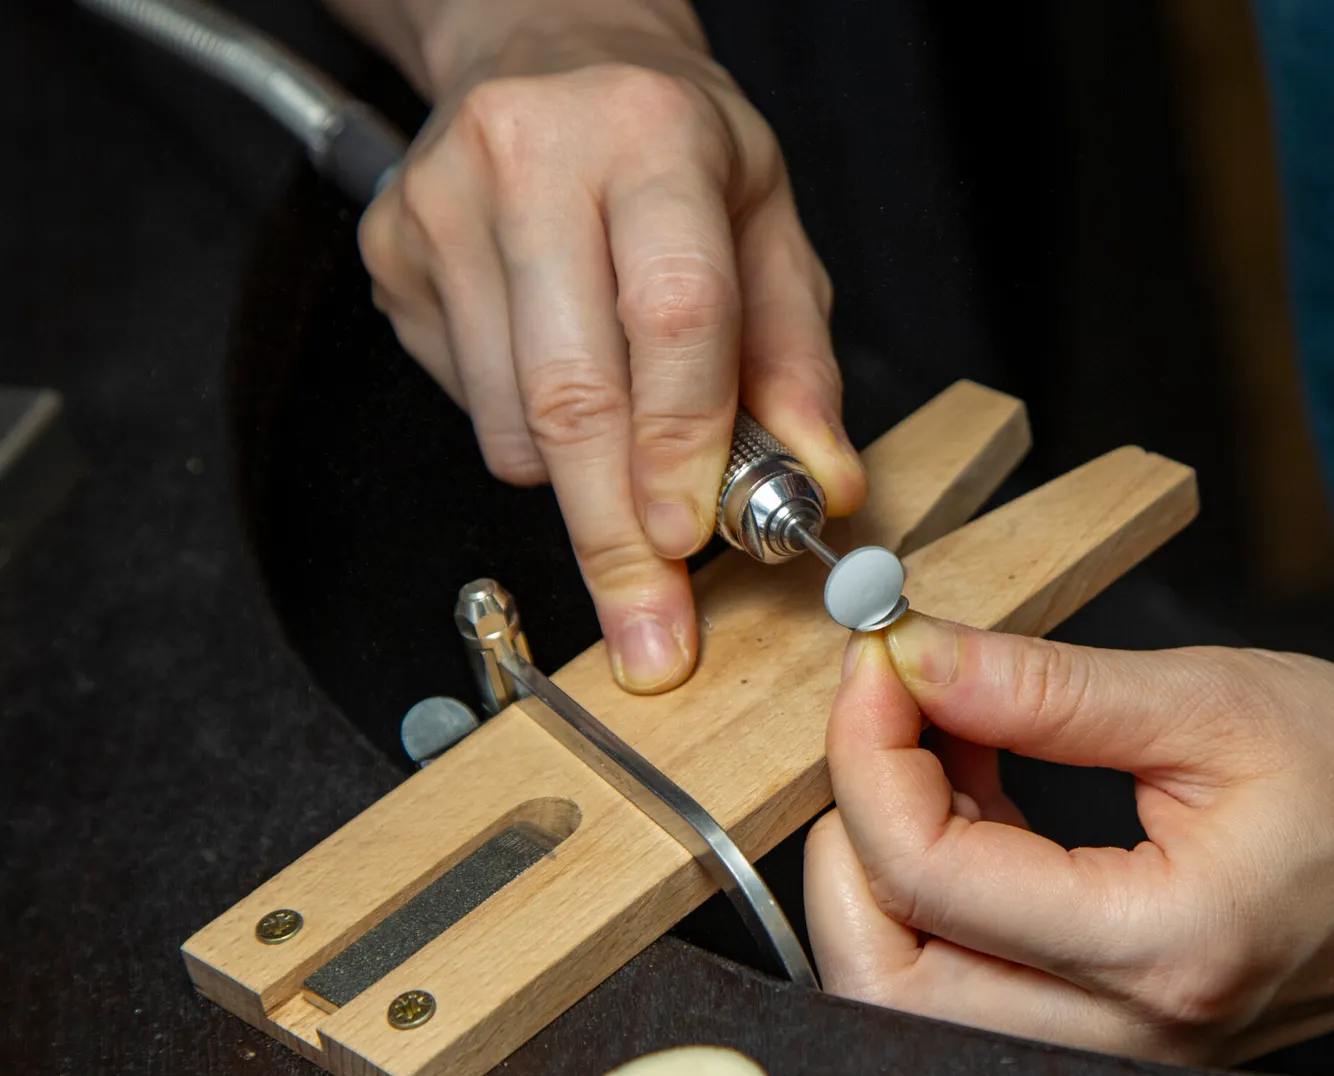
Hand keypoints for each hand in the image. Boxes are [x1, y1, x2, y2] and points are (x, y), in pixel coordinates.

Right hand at [356, 1, 864, 691]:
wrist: (546, 47)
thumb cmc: (670, 142)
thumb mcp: (768, 225)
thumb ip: (796, 363)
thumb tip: (816, 486)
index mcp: (649, 138)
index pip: (672, 316)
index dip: (682, 448)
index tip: (689, 546)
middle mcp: (530, 158)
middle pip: (571, 393)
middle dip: (614, 535)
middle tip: (649, 631)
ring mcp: (441, 207)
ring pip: (511, 423)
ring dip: (582, 479)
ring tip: (625, 429)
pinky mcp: (389, 256)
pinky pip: (468, 408)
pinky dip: (528, 437)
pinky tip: (555, 365)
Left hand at [806, 614, 1333, 1065]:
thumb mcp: (1217, 703)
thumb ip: (1048, 688)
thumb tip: (914, 655)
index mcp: (1158, 945)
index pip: (930, 875)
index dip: (870, 753)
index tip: (882, 659)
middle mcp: (1120, 1033)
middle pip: (884, 975)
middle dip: (849, 836)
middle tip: (884, 721)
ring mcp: (1112, 1051)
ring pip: (909, 993)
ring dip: (888, 860)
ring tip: (943, 740)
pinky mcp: (1108, 1034)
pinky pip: (967, 980)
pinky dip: (938, 882)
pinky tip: (978, 783)